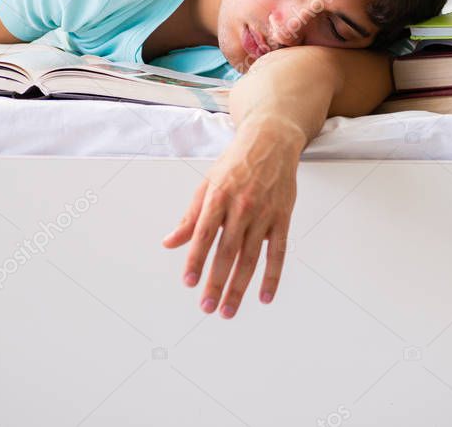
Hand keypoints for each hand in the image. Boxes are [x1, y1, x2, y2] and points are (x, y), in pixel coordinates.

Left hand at [161, 116, 305, 318]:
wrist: (271, 140)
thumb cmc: (236, 162)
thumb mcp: (208, 184)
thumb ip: (190, 217)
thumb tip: (170, 242)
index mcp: (219, 197)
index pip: (204, 235)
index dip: (195, 260)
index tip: (189, 283)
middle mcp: (242, 207)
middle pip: (227, 252)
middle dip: (216, 282)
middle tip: (207, 307)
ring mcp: (264, 214)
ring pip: (250, 258)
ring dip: (239, 287)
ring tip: (228, 310)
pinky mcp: (282, 218)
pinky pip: (277, 253)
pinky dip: (272, 277)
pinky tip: (264, 296)